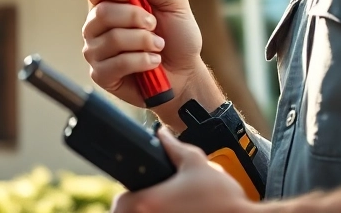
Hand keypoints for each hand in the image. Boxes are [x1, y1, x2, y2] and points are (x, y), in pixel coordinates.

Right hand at [82, 0, 220, 126]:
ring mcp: (96, 51)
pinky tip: (152, 62)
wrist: (187, 73)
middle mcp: (97, 26)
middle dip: (135, 17)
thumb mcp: (173, 3)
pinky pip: (116, 63)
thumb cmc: (179, 37)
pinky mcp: (101, 75)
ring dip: (143, 41)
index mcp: (110, 4)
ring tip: (157, 46)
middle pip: (102, 13)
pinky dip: (141, 61)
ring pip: (112, 38)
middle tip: (154, 25)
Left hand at [112, 127, 251, 212]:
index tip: (138, 191)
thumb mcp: (195, 163)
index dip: (127, 195)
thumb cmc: (222, 197)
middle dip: (138, 207)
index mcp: (148, 203)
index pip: (119, 203)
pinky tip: (179, 212)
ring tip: (171, 206)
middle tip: (158, 198)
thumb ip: (172, 147)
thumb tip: (161, 134)